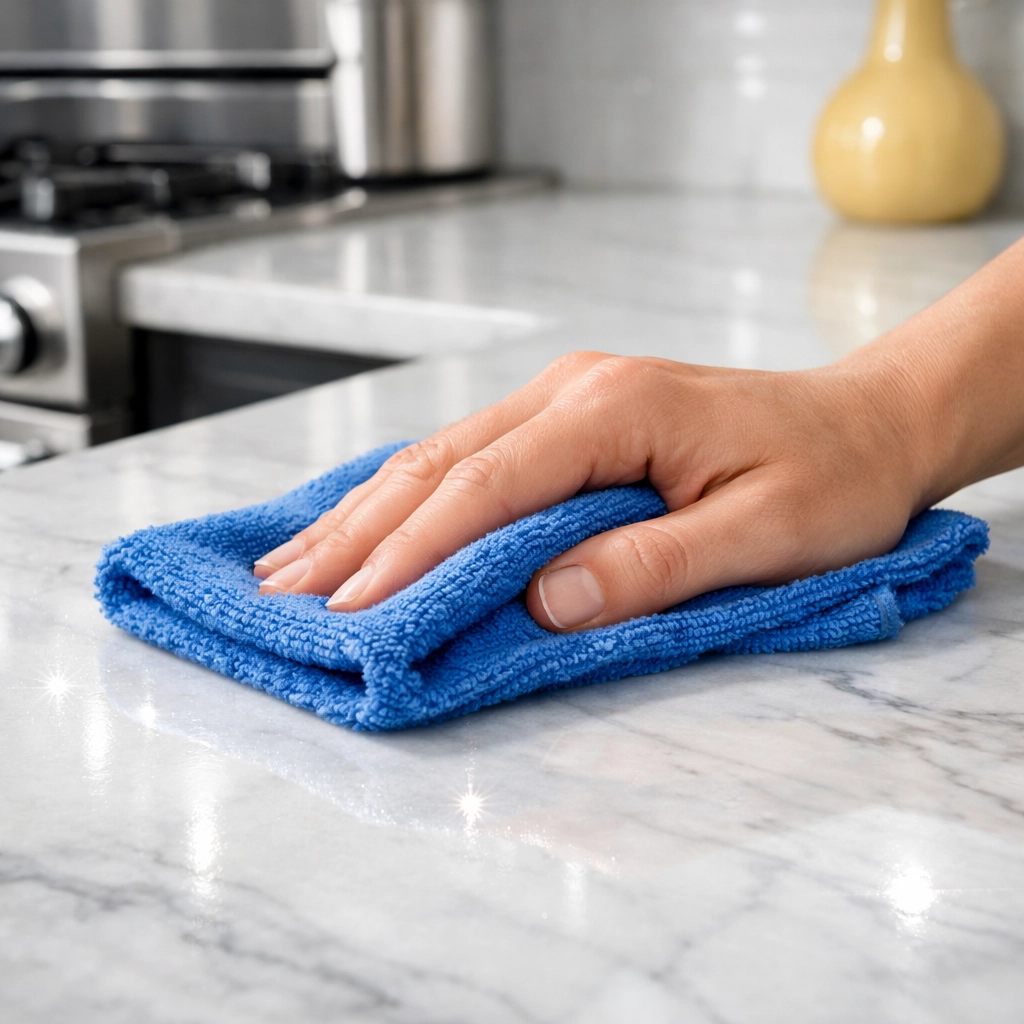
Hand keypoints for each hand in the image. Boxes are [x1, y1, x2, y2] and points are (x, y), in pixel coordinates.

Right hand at [254, 349, 929, 630]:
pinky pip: (470, 459)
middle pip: (439, 464)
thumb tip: (546, 601)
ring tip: (297, 562)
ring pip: (441, 456)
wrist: (866, 421)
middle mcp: (571, 392)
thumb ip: (654, 564)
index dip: (411, 551)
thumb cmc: (830, 476)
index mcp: (612, 410)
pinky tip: (368, 524)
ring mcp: (564, 399)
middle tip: (286, 591)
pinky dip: (410, 500)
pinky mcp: (568, 420)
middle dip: (358, 533)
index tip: (351, 607)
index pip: (485, 487)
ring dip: (367, 514)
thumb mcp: (763, 533)